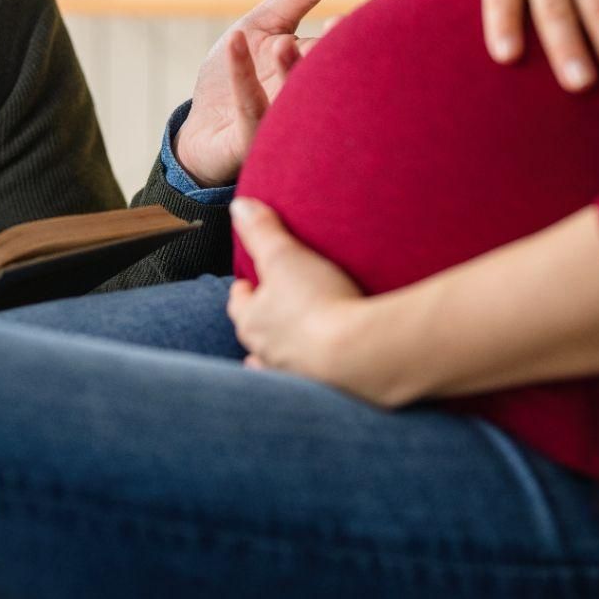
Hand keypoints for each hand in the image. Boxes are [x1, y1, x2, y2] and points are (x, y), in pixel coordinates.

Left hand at [172, 0, 346, 186]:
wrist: (204, 130)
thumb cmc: (239, 76)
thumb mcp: (267, 25)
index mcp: (316, 72)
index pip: (340, 51)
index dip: (345, 35)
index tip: (346, 17)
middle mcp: (307, 102)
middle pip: (327, 80)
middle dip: (331, 57)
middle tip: (336, 29)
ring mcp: (280, 124)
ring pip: (295, 102)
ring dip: (291, 73)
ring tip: (285, 43)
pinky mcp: (249, 141)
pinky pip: (251, 111)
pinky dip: (243, 76)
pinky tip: (236, 39)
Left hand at [226, 199, 402, 403]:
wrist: (360, 354)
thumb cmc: (317, 302)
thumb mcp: (284, 255)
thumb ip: (261, 231)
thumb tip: (239, 207)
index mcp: (252, 322)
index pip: (238, 305)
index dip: (244, 292)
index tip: (249, 283)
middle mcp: (266, 354)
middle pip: (256, 336)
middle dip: (263, 322)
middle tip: (275, 309)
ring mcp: (293, 377)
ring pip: (278, 365)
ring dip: (283, 354)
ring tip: (296, 344)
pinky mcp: (323, 392)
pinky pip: (310, 382)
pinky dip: (312, 373)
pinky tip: (322, 371)